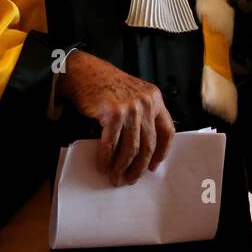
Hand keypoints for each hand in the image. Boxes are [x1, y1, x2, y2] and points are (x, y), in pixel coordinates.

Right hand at [57, 50, 174, 185]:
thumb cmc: (106, 85)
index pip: (167, 131)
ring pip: (131, 148)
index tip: (153, 166)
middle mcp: (146, 103)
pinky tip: (102, 166)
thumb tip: (141, 151)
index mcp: (155, 99)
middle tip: (129, 179)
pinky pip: (111, 144)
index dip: (162, 152)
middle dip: (138, 167)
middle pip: (148, 145)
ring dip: (121, 167)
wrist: (84, 72)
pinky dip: (106, 159)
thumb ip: (142, 115)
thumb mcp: (133, 94)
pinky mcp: (113, 113)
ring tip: (115, 177)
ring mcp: (130, 108)